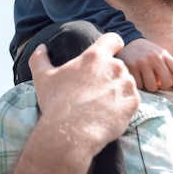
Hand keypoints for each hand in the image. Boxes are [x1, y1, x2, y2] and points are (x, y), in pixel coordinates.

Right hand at [29, 33, 139, 155]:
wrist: (71, 134)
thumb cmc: (56, 103)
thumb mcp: (42, 78)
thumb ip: (39, 58)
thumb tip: (41, 47)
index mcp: (95, 56)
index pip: (113, 39)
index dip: (113, 44)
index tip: (111, 51)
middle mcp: (114, 67)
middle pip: (118, 65)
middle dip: (110, 75)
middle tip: (96, 90)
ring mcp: (126, 84)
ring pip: (126, 83)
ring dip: (118, 90)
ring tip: (102, 105)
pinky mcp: (133, 103)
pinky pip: (131, 100)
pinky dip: (124, 106)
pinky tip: (109, 114)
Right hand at [116, 38, 172, 93]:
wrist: (128, 42)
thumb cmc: (147, 53)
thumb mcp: (160, 56)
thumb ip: (169, 69)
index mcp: (165, 55)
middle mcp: (155, 58)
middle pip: (167, 82)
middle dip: (163, 87)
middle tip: (158, 83)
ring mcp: (143, 62)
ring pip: (152, 87)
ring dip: (150, 87)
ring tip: (146, 79)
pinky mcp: (131, 67)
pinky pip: (140, 86)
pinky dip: (139, 85)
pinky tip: (137, 77)